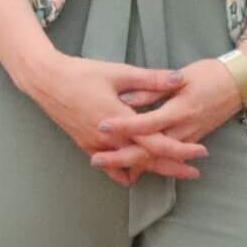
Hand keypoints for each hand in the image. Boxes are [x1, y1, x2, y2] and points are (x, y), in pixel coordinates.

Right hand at [12, 52, 194, 184]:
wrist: (45, 80)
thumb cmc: (82, 73)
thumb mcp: (119, 72)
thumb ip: (151, 79)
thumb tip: (179, 78)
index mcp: (121, 121)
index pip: (157, 144)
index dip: (181, 150)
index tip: (201, 152)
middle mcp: (110, 139)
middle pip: (147, 162)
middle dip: (173, 168)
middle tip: (194, 172)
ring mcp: (96, 146)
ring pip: (129, 166)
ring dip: (151, 170)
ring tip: (170, 172)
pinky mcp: (85, 146)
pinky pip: (109, 166)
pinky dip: (123, 171)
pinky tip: (133, 173)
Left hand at [90, 58, 246, 177]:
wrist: (240, 84)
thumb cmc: (209, 75)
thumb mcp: (180, 77)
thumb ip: (152, 88)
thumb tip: (124, 98)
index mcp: (179, 110)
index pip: (146, 123)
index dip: (124, 126)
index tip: (101, 126)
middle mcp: (184, 129)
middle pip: (149, 150)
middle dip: (122, 157)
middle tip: (95, 160)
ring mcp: (189, 138)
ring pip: (157, 158)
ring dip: (132, 164)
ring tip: (107, 167)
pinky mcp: (191, 140)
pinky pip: (167, 157)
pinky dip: (149, 164)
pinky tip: (131, 169)